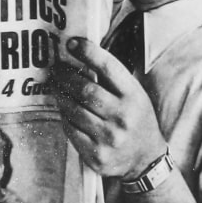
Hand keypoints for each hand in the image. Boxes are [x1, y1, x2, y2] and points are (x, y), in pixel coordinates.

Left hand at [52, 37, 165, 178]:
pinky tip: (64, 108)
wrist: (145, 159)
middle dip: (66, 75)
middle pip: (86, 89)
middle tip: (56, 68)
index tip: (73, 43)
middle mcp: (123, 116)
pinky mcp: (96, 154)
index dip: (88, 52)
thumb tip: (83, 57)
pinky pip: (71, 130)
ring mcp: (109, 137)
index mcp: (134, 96)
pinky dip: (64, 116)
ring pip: (74, 110)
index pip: (109, 67)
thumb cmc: (137, 119)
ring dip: (60, 95)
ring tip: (55, 86)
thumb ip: (114, 79)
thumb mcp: (135, 95)